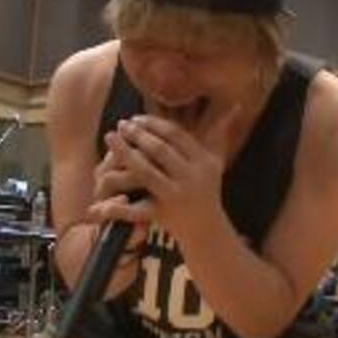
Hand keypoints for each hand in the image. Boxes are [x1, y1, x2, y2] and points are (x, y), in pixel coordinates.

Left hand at [86, 103, 241, 247]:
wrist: (208, 232)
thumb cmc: (208, 192)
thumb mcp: (217, 163)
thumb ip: (219, 134)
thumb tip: (236, 105)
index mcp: (204, 162)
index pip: (176, 135)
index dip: (154, 124)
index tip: (136, 118)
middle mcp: (191, 178)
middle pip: (160, 150)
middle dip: (138, 134)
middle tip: (121, 124)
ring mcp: (176, 197)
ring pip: (146, 172)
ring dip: (125, 153)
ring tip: (110, 138)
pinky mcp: (163, 215)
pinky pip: (136, 207)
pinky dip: (118, 202)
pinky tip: (101, 186)